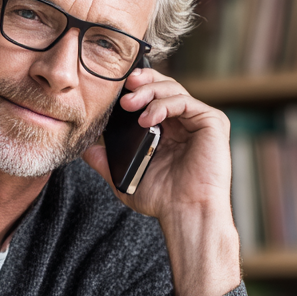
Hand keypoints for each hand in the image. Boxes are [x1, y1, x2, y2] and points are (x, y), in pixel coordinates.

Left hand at [82, 68, 240, 295]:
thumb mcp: (124, 176)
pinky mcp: (213, 122)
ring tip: (129, 105)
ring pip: (173, 89)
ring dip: (148, 92)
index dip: (135, 88)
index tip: (115, 89)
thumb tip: (84, 149)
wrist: (185, 213)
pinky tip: (147, 118)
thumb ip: (105, 160)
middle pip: (163, 86)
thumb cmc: (162, 199)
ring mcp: (199, 120)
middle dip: (141, 83)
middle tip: (123, 90)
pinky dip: (164, 105)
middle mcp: (184, 121)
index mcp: (167, 129)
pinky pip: (186, 102)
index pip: (151, 96)